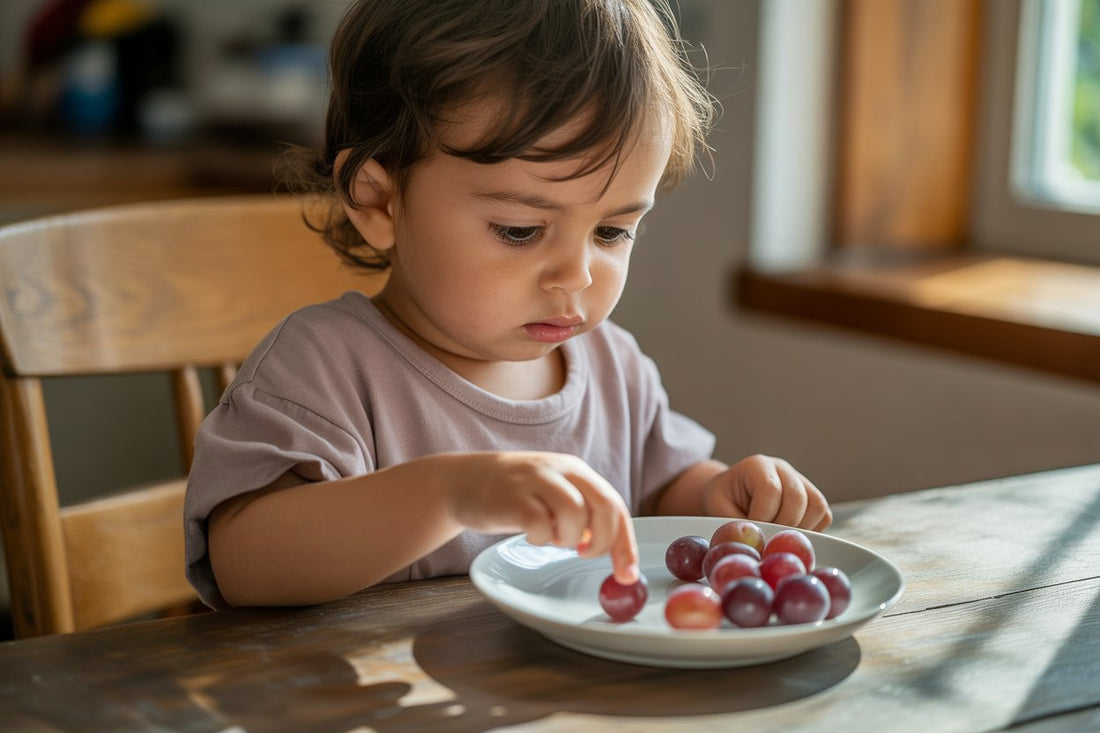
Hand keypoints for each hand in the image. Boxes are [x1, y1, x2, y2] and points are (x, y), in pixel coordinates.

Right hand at [444, 452, 639, 583]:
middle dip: (602, 542)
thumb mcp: (554, 494)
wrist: (461, 480)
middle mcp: (560, 470)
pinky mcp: (513, 498)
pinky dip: (540, 538)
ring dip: (567, 538)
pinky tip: (530, 534)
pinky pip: (541, 525)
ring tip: (550, 537)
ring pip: (575, 514)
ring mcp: (536, 480)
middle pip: (603, 506)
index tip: (627, 575)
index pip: (614, 506)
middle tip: (584, 554)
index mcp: (576, 470)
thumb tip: (611, 546)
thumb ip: (582, 513)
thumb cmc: (514, 495)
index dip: (624, 544)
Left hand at [700, 454, 830, 530]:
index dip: (763, 516)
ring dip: (801, 529)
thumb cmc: (723, 500)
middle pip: (797, 497)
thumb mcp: (718, 507)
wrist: (731, 494)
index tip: (754, 530)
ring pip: (816, 506)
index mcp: (757, 466)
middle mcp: (783, 469)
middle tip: (768, 539)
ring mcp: (800, 481)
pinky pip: (824, 516)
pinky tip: (791, 535)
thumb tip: (756, 542)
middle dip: (783, 525)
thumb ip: (735, 522)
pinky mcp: (811, 497)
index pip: (771, 490)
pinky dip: (812, 530)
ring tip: (779, 537)